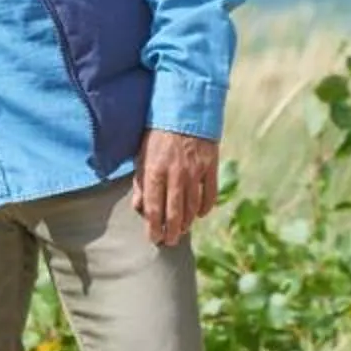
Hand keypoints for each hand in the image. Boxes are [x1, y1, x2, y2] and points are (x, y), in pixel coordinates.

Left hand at [132, 128, 220, 247]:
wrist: (185, 108)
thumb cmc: (158, 132)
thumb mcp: (142, 154)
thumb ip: (141, 182)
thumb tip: (139, 207)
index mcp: (155, 171)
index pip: (154, 207)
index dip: (154, 227)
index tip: (154, 239)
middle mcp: (176, 174)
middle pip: (175, 211)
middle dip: (171, 231)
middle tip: (170, 242)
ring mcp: (195, 171)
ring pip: (193, 205)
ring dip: (187, 221)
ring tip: (183, 231)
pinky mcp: (211, 166)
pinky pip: (210, 193)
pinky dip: (206, 206)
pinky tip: (200, 214)